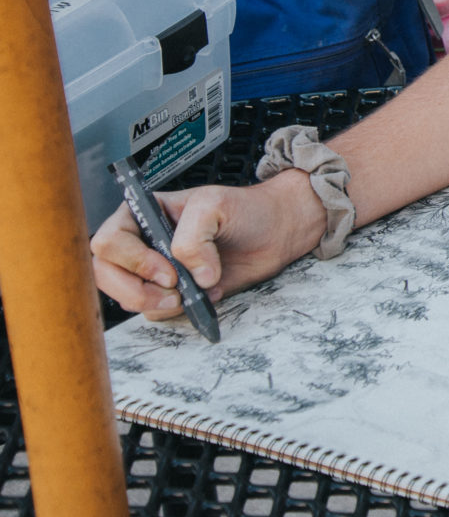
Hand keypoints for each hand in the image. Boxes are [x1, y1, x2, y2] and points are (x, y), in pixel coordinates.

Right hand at [91, 171, 327, 320]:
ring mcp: (152, 270)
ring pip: (127, 298)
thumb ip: (193, 236)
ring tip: (192, 292)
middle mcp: (140, 242)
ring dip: (158, 303)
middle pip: (105, 275)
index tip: (168, 271)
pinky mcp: (169, 292)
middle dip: (137, 290)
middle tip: (175, 290)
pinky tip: (204, 295)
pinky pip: (154, 312)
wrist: (275, 231)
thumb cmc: (245, 209)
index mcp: (141, 213)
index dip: (133, 262)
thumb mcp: (216, 205)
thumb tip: (191, 276)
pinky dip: (177, 310)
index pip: (108, 241)